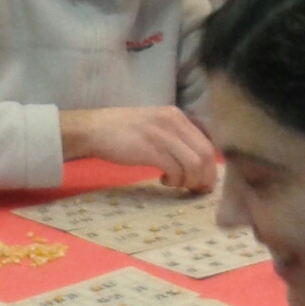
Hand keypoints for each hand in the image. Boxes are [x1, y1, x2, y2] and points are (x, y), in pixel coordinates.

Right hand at [60, 106, 216, 191]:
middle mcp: (174, 122)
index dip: (211, 166)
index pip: (207, 143)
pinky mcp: (151, 149)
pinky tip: (163, 181)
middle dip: (205, 177)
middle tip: (195, 189)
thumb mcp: (156, 126)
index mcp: (177, 116)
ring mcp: (162, 135)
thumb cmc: (123, 131)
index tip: (204, 181)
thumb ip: (175, 137)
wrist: (94, 129)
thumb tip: (196, 162)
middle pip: (205, 154)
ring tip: (176, 184)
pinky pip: (175, 169)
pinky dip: (175, 180)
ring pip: (193, 164)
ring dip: (190, 181)